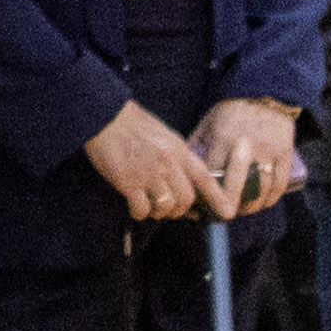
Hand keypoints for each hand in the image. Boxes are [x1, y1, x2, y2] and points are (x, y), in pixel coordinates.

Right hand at [84, 98, 207, 220]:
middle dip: (179, 210)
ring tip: (148, 206)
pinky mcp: (128, 182)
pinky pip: (142, 209)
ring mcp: (149, 174)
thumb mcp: (163, 135)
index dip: (216, 197)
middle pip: (186, 198)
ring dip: (158, 212)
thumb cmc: (131, 125)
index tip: (226, 212)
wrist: (104, 117)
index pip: (205, 177)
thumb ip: (176, 156)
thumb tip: (182, 177)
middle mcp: (168, 163)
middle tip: (168, 209)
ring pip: (165, 207)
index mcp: (179, 150)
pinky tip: (133, 206)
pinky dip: (139, 213)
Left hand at [192, 99, 303, 214]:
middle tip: (223, 216)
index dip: (207, 193)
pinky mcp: (285, 154)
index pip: (213, 174)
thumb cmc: (233, 111)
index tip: (201, 206)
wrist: (268, 95)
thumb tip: (182, 169)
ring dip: (250, 206)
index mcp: (223, 138)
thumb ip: (197, 144)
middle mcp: (246, 146)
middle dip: (229, 206)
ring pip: (260, 189)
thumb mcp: (209, 122)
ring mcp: (268, 151)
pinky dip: (270, 199)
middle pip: (237, 186)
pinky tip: (261, 204)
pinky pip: (279, 184)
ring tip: (241, 211)